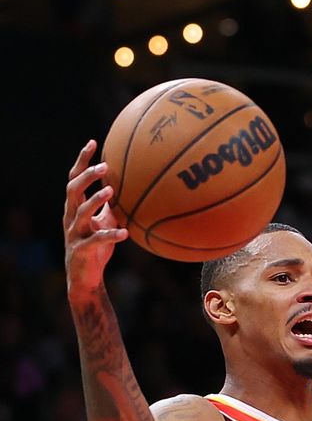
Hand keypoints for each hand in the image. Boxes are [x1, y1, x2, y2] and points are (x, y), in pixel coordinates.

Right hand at [64, 140, 127, 300]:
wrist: (85, 277)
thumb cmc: (97, 247)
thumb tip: (130, 186)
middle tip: (104, 167)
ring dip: (96, 200)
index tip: (93, 142)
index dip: (82, 160)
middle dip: (87, 176)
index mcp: (75, 207)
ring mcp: (75, 233)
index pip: (74, 178)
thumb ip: (112, 205)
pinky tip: (125, 233)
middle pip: (72, 190)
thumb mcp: (105, 222)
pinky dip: (111, 235)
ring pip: (81, 212)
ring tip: (112, 191)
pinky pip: (96, 240)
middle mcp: (71, 217)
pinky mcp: (82, 250)